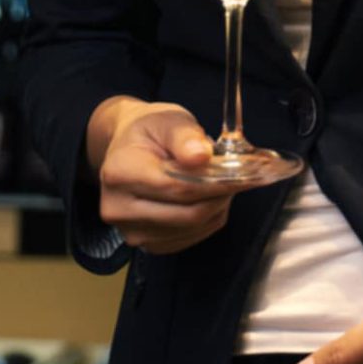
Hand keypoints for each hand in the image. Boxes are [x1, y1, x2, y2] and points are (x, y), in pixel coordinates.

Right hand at [85, 99, 247, 255]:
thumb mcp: (168, 120)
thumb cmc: (149, 132)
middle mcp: (118, 207)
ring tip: (220, 183)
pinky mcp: (145, 243)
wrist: (128, 148)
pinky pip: (188, 239)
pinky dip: (206, 220)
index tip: (244, 174)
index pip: (178, 187)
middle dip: (220, 195)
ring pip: (191, 228)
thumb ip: (185, 136)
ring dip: (215, 208)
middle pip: (187, 213)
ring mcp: (130, 230)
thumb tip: (201, 156)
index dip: (215, 182)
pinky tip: (207, 199)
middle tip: (240, 178)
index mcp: (119, 172)